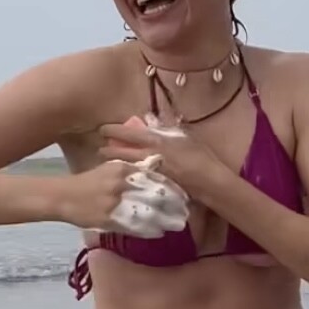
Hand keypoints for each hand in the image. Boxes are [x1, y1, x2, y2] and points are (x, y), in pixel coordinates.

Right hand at [54, 156, 186, 236]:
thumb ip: (133, 168)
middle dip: (173, 205)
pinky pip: (134, 226)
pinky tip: (159, 233)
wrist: (62, 196)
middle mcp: (120, 183)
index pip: (154, 177)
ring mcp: (115, 202)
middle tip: (186, 212)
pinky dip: (149, 230)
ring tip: (178, 225)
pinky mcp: (109, 219)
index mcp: (122, 168)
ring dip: (165, 220)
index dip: (172, 188)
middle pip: (155, 194)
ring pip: (148, 211)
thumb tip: (157, 165)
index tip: (186, 195)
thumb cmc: (88, 182)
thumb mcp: (110, 168)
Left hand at [98, 115, 221, 199]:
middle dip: (108, 151)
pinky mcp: (154, 187)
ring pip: (126, 167)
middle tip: (100, 149)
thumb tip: (152, 121)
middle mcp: (150, 157)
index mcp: (156, 141)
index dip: (113, 130)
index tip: (102, 129)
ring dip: (115, 165)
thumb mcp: (185, 136)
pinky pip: (136, 180)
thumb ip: (167, 128)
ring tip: (107, 164)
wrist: (209, 181)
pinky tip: (122, 177)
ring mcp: (150, 173)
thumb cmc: (200, 156)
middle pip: (121, 152)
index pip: (128, 134)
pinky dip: (128, 177)